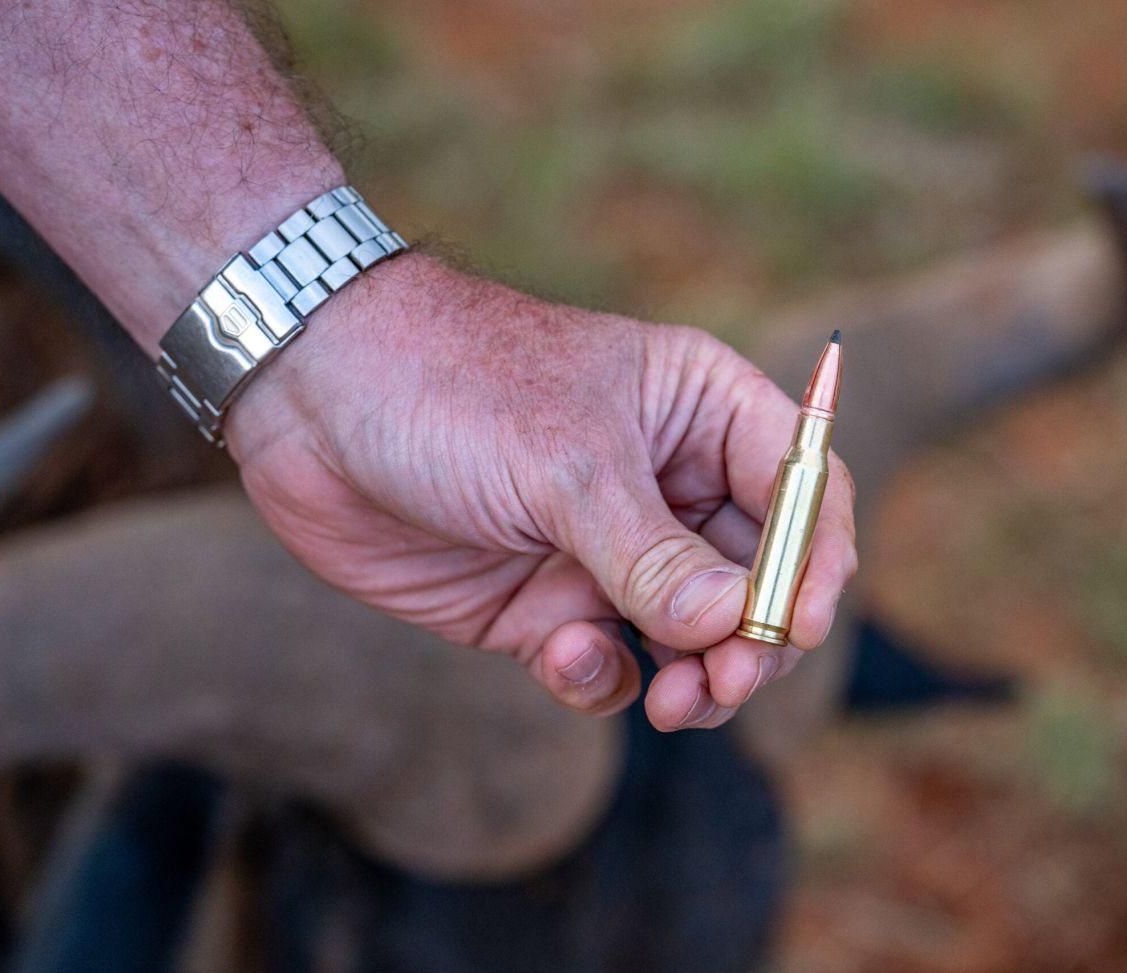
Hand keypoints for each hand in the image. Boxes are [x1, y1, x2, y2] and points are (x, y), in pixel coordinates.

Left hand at [226, 254, 856, 730]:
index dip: (819, 560)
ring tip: (675, 701)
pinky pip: (605, 662)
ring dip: (694, 678)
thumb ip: (655, 556)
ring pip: (688, 636)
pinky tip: (560, 654)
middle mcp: (662, 482)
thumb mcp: (564, 463)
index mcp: (697, 411)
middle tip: (726, 684)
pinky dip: (600, 676)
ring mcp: (600, 547)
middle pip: (757, 579)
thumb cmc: (448, 387)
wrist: (307, 399)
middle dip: (755, 639)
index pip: (803, 488)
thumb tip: (739, 630)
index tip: (801, 624)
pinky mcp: (539, 602)